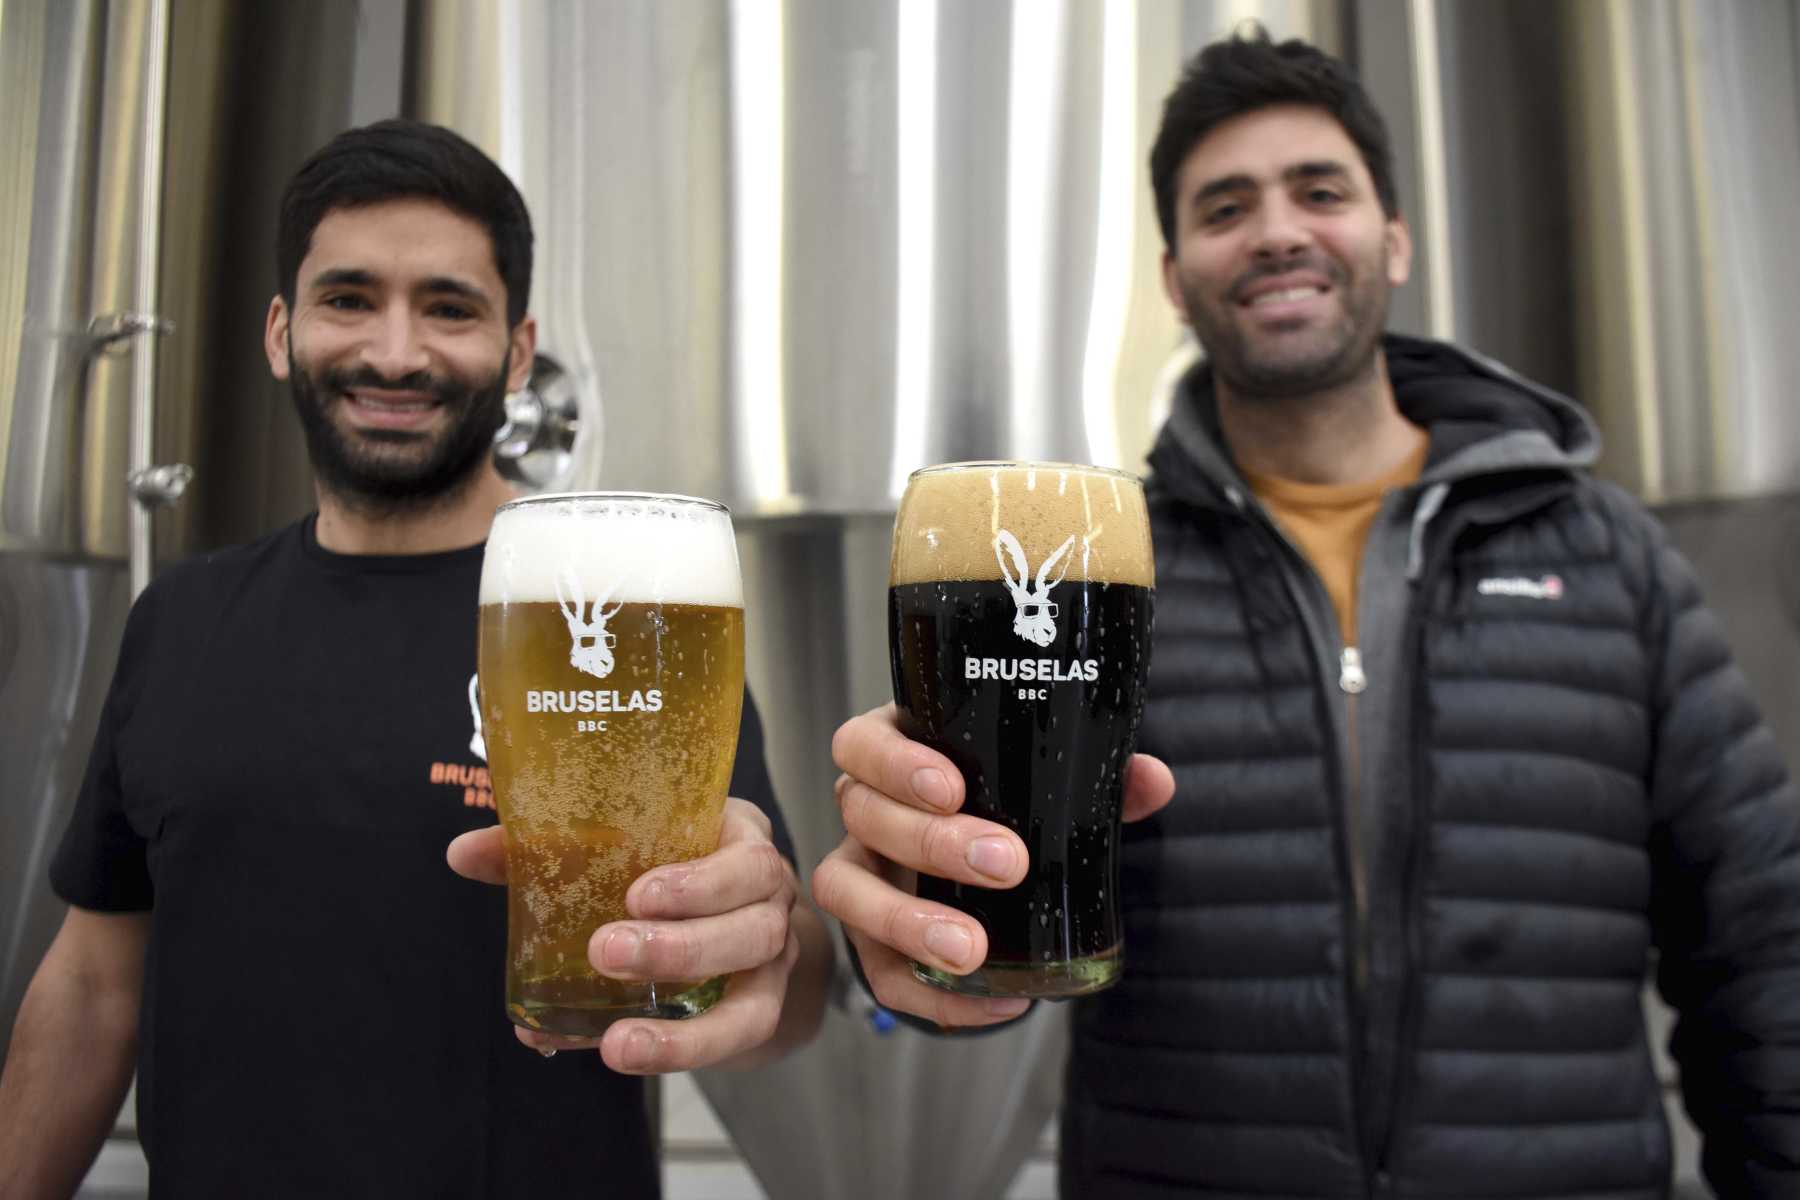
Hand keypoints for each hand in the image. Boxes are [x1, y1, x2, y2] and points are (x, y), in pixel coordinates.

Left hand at [448, 797, 801, 1073]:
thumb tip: (463, 853)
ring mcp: (772, 961)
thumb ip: (550, 847)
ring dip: (686, 1029)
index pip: (746, 857)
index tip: (637, 894)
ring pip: (754, 1001)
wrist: (730, 913)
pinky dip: (680, 1052)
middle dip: (682, 947)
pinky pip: (733, 1043)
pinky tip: (623, 1053)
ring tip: (617, 1041)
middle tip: (607, 953)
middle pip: (754, 926)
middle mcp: (769, 899)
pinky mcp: (758, 1012)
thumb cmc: (667, 862)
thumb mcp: (623, 843)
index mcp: (740, 841)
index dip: (701, 881)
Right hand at [810, 703, 1173, 1027]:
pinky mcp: (870, 942)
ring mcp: (861, 875)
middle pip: (861, 812)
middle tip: (1003, 863)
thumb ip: (1098, 780)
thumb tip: (1152, 780)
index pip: (863, 743)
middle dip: (928, 841)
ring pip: (844, 890)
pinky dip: (931, 994)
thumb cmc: (1008, 809)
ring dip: (905, 920)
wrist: (991, 877)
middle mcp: (866, 810)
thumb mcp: (1047, 787)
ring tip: (971, 948)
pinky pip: (879, 973)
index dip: (895, 764)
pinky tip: (997, 999)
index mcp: (898, 755)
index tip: (953, 788)